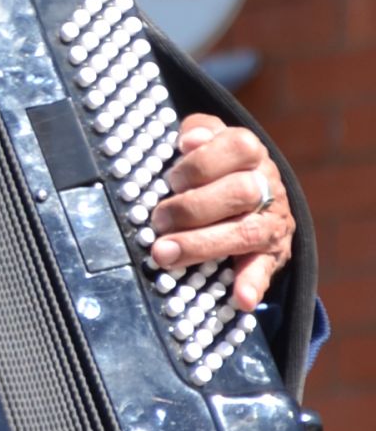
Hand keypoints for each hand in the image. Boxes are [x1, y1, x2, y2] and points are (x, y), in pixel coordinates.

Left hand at [150, 115, 293, 311]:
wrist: (257, 200)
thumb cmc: (216, 169)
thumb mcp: (209, 140)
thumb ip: (199, 132)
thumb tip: (188, 139)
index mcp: (250, 154)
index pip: (238, 148)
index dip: (201, 162)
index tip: (172, 178)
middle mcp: (267, 185)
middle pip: (239, 193)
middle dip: (191, 208)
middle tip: (157, 222)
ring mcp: (273, 221)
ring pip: (247, 232)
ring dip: (203, 245)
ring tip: (165, 254)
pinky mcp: (272, 254)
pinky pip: (265, 270)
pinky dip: (253, 285)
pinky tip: (241, 298)